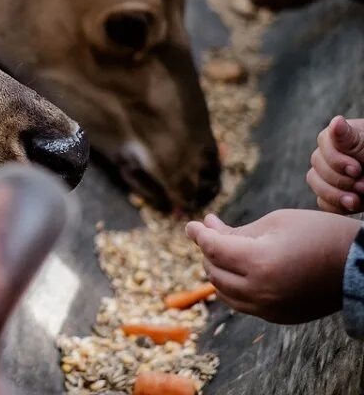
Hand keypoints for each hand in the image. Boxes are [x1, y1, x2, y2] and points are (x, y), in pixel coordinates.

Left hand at [185, 210, 359, 323]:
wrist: (360, 266)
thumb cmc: (319, 234)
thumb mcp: (276, 222)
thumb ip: (237, 230)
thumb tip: (205, 228)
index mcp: (259, 262)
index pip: (213, 249)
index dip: (199, 234)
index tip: (192, 225)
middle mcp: (260, 291)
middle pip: (214, 271)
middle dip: (209, 251)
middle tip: (212, 232)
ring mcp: (269, 308)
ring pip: (224, 291)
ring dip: (218, 270)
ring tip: (225, 250)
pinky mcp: (279, 317)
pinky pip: (242, 304)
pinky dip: (234, 287)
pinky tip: (240, 270)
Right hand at [309, 116, 363, 212]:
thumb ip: (353, 139)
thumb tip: (336, 122)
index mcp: (343, 137)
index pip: (325, 144)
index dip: (336, 160)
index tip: (357, 170)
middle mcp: (334, 153)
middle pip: (318, 164)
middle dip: (340, 179)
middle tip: (363, 186)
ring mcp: (333, 174)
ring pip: (316, 182)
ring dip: (335, 194)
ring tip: (357, 200)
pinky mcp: (335, 193)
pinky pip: (322, 200)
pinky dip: (335, 206)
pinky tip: (353, 205)